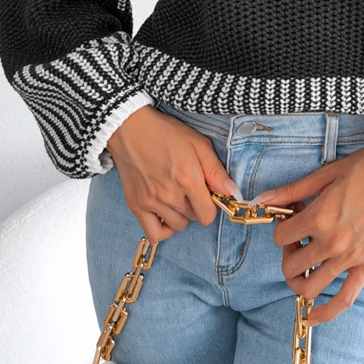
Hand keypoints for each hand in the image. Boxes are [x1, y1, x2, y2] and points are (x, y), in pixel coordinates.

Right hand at [106, 105, 241, 243]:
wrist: (130, 129)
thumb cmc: (166, 133)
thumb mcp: (198, 144)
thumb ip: (216, 171)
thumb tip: (233, 192)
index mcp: (188, 179)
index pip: (208, 215)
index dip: (212, 205)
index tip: (208, 194)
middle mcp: (169, 195)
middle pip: (194, 218)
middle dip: (197, 206)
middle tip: (190, 188)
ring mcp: (151, 202)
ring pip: (177, 225)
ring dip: (181, 215)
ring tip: (177, 196)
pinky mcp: (136, 206)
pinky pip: (154, 234)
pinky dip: (163, 230)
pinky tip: (166, 215)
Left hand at [253, 147, 363, 325]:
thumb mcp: (326, 174)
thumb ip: (292, 190)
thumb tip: (262, 198)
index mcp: (319, 217)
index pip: (281, 237)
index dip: (282, 227)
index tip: (292, 217)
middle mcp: (331, 243)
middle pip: (291, 265)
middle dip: (288, 252)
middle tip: (297, 239)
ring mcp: (350, 258)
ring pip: (310, 287)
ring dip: (299, 281)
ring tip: (303, 266)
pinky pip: (345, 299)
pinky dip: (326, 313)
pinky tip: (313, 316)